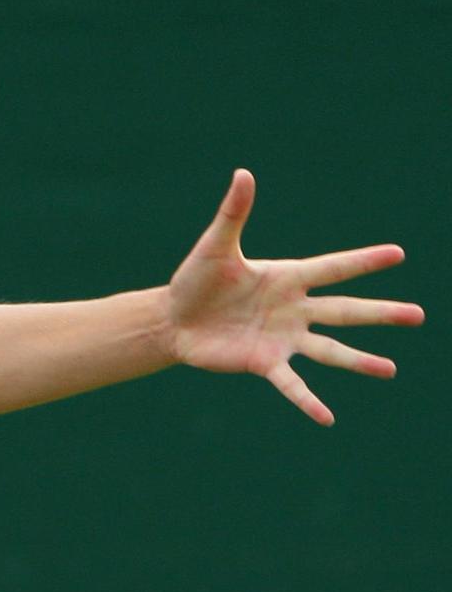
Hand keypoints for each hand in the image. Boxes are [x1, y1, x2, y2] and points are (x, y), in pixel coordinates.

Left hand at [165, 169, 424, 424]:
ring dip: (358, 361)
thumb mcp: (215, 247)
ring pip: (328, 351)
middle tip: (418, 314)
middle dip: (380, 313)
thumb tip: (243, 173)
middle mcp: (293, 309)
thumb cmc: (195, 281)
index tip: (398, 253)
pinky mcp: (263, 362)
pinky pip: (290, 384)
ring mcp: (282, 338)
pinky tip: (327, 418)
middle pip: (344, 311)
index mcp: (286, 278)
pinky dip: (307, 400)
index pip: (332, 268)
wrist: (172, 320)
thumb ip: (233, 214)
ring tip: (390, 370)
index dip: (363, 261)